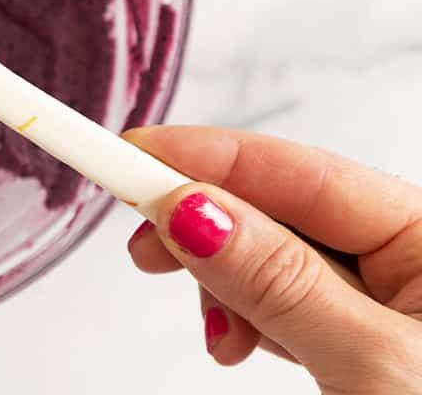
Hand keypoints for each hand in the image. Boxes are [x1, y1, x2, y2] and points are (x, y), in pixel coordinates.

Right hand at [125, 125, 421, 392]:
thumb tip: (192, 209)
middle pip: (282, 206)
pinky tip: (235, 340)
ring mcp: (386, 301)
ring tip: (214, 332)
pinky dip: (246, 316)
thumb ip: (280, 282)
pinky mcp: (359, 339)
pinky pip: (284, 301)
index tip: (129, 157)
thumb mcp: (371, 365)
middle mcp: (411, 257)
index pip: (302, 171)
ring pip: (273, 255)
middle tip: (143, 243)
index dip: (209, 157)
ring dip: (223, 281)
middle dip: (208, 223)